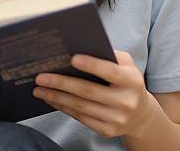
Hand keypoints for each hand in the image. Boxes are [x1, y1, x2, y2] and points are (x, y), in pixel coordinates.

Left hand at [33, 51, 155, 138]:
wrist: (140, 114)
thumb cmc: (126, 80)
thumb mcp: (125, 64)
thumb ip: (107, 55)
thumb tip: (77, 48)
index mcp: (131, 80)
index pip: (110, 71)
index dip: (91, 65)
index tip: (71, 58)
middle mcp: (126, 102)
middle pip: (88, 91)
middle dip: (61, 83)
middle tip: (41, 77)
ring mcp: (116, 119)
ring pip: (80, 107)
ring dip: (56, 97)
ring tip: (39, 89)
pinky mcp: (107, 131)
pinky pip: (80, 118)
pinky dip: (63, 107)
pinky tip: (51, 99)